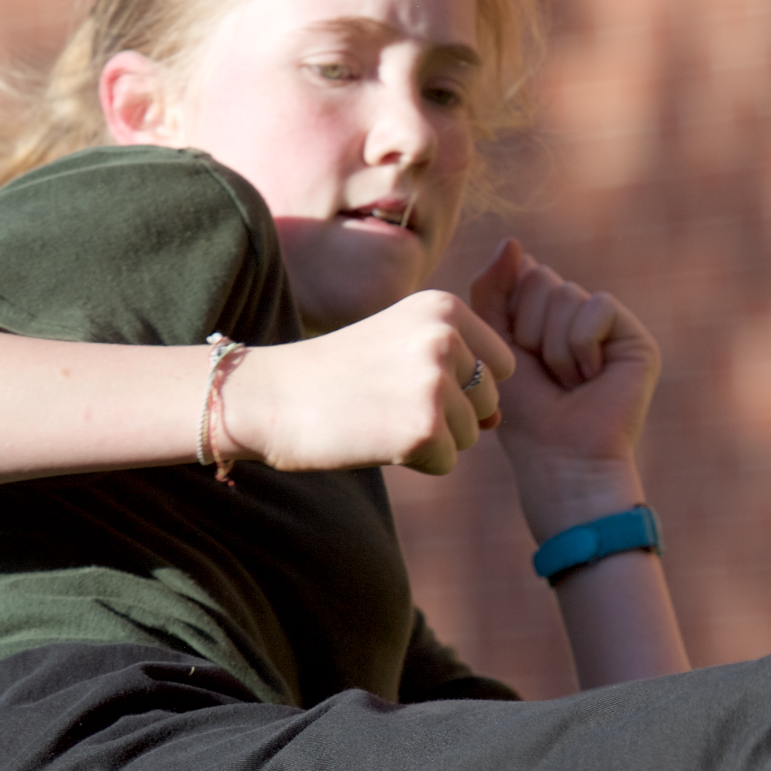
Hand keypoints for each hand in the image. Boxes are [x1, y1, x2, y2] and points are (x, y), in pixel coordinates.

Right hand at [235, 291, 512, 476]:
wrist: (269, 397)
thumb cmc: (336, 376)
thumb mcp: (401, 349)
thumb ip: (460, 375)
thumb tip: (501, 420)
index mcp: (445, 307)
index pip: (500, 365)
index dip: (460, 385)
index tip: (406, 377)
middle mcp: (447, 337)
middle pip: (489, 402)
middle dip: (448, 414)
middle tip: (386, 400)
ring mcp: (437, 382)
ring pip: (471, 435)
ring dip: (430, 438)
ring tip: (378, 415)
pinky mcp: (425, 428)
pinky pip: (446, 463)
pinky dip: (414, 463)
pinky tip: (374, 438)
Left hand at [468, 238, 660, 528]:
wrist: (560, 457)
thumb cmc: (527, 413)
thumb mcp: (495, 344)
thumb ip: (492, 291)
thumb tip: (512, 242)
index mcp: (548, 315)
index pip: (523, 276)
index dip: (512, 319)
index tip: (520, 362)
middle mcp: (580, 315)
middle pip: (540, 279)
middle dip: (529, 330)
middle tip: (547, 375)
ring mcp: (610, 326)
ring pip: (565, 294)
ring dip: (553, 347)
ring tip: (569, 383)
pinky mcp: (635, 339)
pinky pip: (596, 307)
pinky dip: (580, 347)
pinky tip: (591, 378)